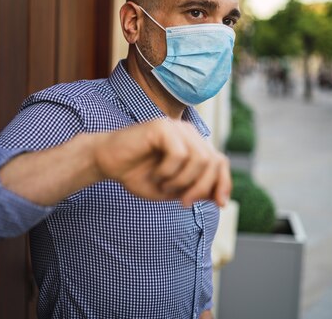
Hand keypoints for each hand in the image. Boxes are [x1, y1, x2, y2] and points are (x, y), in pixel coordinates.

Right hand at [92, 119, 231, 206]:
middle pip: (213, 162)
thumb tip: (221, 199)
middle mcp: (188, 133)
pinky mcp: (162, 126)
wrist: (107, 163)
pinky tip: (156, 174)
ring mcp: (176, 127)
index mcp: (194, 145)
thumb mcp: (172, 190)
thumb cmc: (137, 175)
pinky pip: (179, 154)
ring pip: (200, 158)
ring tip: (164, 186)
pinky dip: (169, 171)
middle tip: (183, 202)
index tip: (220, 205)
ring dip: (182, 181)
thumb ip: (195, 191)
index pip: (221, 162)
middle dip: (201, 188)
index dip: (224, 183)